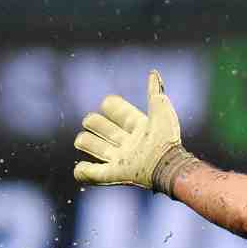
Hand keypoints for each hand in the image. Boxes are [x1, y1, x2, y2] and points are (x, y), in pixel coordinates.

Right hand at [73, 70, 182, 189]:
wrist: (167, 165)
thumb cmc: (166, 138)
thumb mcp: (161, 110)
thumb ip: (155, 92)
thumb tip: (153, 72)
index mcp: (139, 128)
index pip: (118, 112)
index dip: (111, 106)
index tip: (108, 104)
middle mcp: (129, 144)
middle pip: (103, 129)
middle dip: (93, 122)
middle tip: (92, 122)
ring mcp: (121, 160)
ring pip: (95, 148)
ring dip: (85, 142)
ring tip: (81, 140)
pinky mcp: (115, 175)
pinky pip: (94, 175)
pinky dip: (82, 171)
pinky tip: (79, 167)